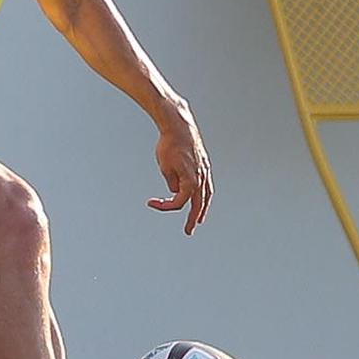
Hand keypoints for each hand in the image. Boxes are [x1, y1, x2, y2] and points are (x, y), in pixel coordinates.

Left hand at [148, 109, 212, 234]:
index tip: (151, 202)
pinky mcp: (205, 166)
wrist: (180, 127)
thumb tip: (176, 191)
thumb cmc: (170, 146)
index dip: (163, 206)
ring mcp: (205, 172)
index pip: (177, 202)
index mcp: (190, 181)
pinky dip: (205, 195)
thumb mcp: (164, 167)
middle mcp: (201, 179)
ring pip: (206, 196)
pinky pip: (207, 185)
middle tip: (189, 231)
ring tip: (199, 219)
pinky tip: (202, 198)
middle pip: (197, 205)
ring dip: (202, 209)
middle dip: (193, 219)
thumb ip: (171, 183)